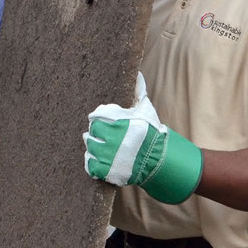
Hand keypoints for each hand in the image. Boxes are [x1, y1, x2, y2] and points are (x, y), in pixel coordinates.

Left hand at [83, 72, 202, 204]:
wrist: (158, 160)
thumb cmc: (151, 132)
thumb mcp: (146, 110)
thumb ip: (139, 92)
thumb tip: (137, 74)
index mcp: (119, 123)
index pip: (95, 117)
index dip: (98, 118)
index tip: (102, 119)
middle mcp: (112, 140)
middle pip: (91, 133)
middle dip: (96, 132)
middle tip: (102, 133)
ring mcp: (109, 158)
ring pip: (89, 148)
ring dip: (93, 145)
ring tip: (101, 144)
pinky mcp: (107, 172)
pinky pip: (89, 165)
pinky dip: (91, 161)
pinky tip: (98, 157)